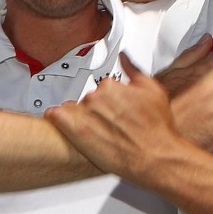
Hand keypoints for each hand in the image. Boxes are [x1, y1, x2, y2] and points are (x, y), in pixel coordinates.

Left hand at [46, 53, 193, 182]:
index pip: (98, 88)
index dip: (106, 102)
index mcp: (110, 85)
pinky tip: (70, 129)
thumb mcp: (152, 90)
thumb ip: (133, 70)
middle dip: (93, 111)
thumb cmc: (157, 127)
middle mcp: (95, 97)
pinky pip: (55, 117)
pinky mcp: (75, 130)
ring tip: (96, 133)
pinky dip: (59, 121)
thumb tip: (123, 57)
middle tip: (107, 125)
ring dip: (79, 118)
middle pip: (85, 100)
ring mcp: (84, 113)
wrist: (156, 156)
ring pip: (71, 109)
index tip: (112, 111)